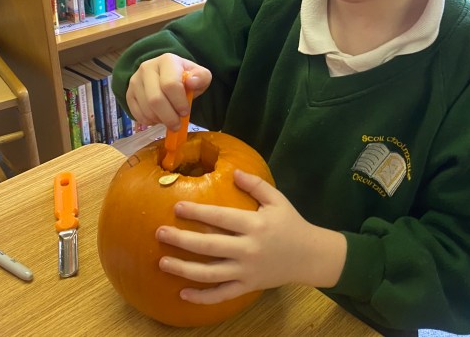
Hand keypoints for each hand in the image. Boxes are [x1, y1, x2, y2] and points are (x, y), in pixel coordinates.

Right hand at [125, 53, 211, 129]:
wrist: (168, 76)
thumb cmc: (186, 77)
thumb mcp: (200, 76)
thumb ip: (201, 78)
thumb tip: (191, 82)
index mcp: (167, 60)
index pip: (170, 84)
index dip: (179, 102)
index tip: (185, 112)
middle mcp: (147, 68)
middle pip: (155, 99)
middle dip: (169, 117)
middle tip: (177, 125)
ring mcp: (135, 80)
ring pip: (145, 108)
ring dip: (159, 120)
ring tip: (169, 119)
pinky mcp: (129, 93)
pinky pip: (136, 113)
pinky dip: (149, 121)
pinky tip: (158, 118)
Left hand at [156, 170, 346, 303]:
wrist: (310, 256)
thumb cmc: (291, 224)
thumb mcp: (277, 200)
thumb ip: (256, 185)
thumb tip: (233, 172)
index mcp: (254, 225)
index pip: (220, 217)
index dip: (197, 212)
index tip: (176, 207)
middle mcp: (248, 249)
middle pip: (208, 246)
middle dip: (181, 240)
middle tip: (159, 233)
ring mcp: (246, 271)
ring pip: (210, 273)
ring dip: (184, 269)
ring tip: (162, 262)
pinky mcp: (248, 287)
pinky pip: (221, 294)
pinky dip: (202, 297)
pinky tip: (182, 293)